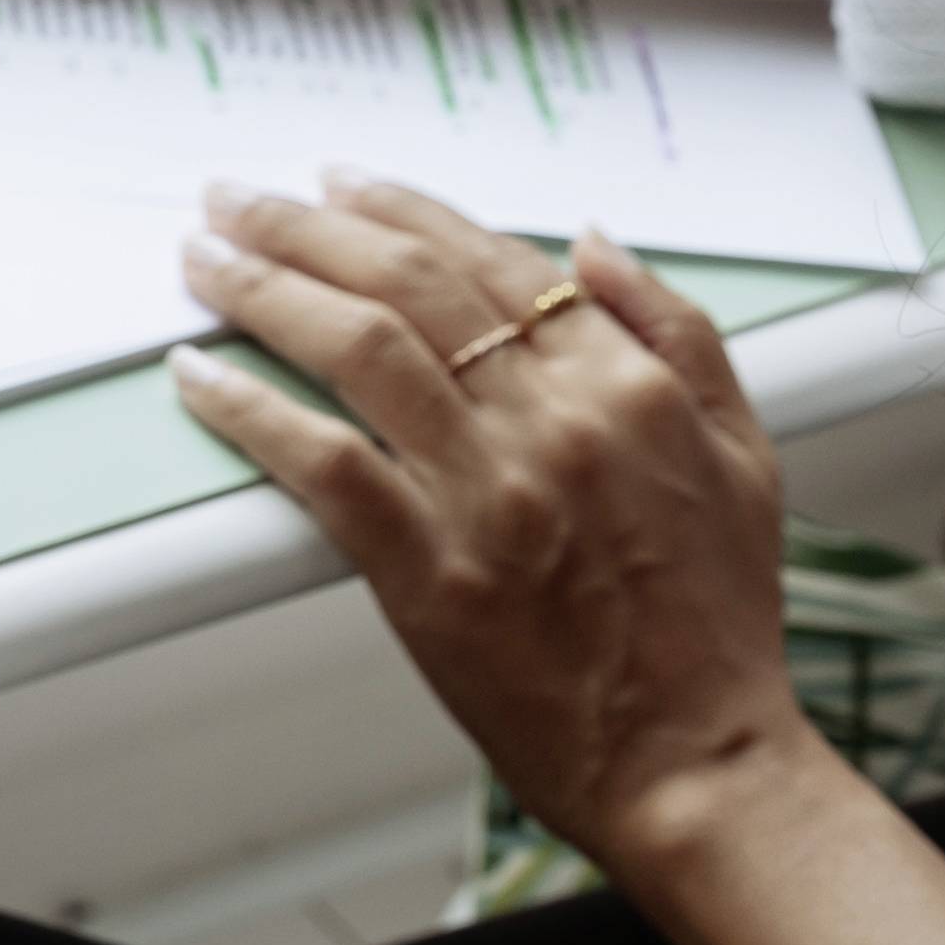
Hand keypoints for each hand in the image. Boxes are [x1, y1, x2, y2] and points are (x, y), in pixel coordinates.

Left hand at [159, 173, 814, 880]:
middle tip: (238, 199)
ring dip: (264, 289)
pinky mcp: (430, 571)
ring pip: (358, 348)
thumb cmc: (716, 622)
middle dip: (305, 226)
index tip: (338, 184)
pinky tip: (201, 375)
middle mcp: (555, 422)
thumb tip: (591, 242)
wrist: (699, 760)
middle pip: (407, 284)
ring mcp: (488, 494)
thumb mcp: (743, 452)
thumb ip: (676, 333)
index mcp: (627, 386)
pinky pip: (323, 463)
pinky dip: (251, 408)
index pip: (489, 262)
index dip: (400, 210)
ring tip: (205, 260)